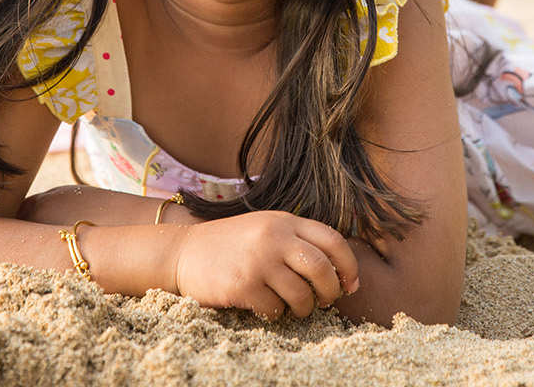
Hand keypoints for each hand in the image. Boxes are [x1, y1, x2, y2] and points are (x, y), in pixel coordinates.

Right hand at [171, 211, 359, 319]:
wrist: (184, 252)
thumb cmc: (231, 244)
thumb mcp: (266, 227)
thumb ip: (297, 240)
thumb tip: (338, 270)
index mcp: (285, 221)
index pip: (333, 240)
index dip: (349, 266)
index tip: (350, 284)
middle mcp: (273, 237)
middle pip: (323, 268)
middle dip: (330, 290)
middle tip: (324, 300)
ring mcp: (258, 261)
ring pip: (302, 294)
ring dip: (304, 307)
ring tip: (295, 307)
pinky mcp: (242, 285)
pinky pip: (275, 309)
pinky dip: (277, 313)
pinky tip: (267, 307)